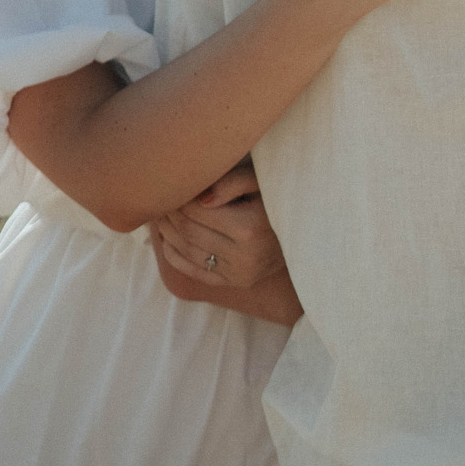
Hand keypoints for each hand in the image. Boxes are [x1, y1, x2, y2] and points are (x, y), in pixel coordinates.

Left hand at [152, 162, 286, 289]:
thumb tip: (200, 197)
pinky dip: (174, 255)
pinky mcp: (235, 283)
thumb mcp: (261, 181)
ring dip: (167, 232)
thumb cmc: (279, 197)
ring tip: (160, 213)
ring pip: (187, 251)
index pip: (197, 209)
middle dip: (168, 212)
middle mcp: (243, 256)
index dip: (179, 195)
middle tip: (159, 196)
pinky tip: (166, 238)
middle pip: (188, 231)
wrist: (305, 234)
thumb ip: (231, 182)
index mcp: (250, 227)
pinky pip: (194, 271)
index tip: (171, 182)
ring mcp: (238, 274)